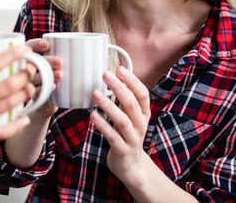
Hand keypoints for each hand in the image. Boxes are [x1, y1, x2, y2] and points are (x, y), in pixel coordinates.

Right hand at [0, 46, 36, 146]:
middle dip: (23, 76)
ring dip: (23, 95)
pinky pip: (1, 132)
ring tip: (31, 88)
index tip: (22, 49)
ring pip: (8, 105)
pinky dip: (15, 126)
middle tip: (31, 70)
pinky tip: (25, 120)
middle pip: (6, 86)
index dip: (10, 56)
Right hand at [25, 38, 62, 118]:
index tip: (47, 44)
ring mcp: (29, 82)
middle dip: (47, 60)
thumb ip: (68, 55)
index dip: (36, 44)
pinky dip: (46, 88)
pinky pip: (37, 91)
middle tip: (61, 62)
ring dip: (48, 74)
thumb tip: (92, 47)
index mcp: (32, 56)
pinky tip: (55, 87)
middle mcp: (27, 68)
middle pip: (33, 61)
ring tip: (61, 74)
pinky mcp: (35, 95)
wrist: (47, 102)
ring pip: (35, 76)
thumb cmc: (55, 76)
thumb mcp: (58, 65)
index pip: (29, 46)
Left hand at [90, 66, 151, 184]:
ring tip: (95, 93)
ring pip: (123, 120)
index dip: (132, 81)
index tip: (119, 68)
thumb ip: (124, 100)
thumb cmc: (127, 135)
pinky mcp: (122, 150)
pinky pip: (113, 136)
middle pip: (132, 104)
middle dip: (119, 88)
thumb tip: (112, 77)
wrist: (132, 167)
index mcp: (143, 113)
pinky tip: (92, 115)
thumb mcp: (130, 117)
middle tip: (105, 74)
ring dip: (109, 105)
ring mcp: (133, 138)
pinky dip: (102, 125)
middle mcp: (140, 124)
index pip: (142, 94)